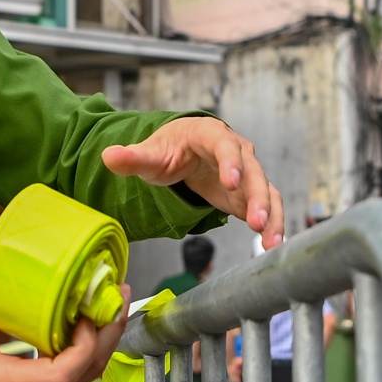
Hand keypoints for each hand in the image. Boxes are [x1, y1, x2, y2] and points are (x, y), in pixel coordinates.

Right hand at [0, 287, 125, 381]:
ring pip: (83, 379)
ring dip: (99, 342)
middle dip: (107, 334)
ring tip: (107, 308)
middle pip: (85, 375)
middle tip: (117, 298)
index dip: (84, 344)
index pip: (62, 374)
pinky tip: (87, 329)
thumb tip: (22, 268)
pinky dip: (84, 354)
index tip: (86, 315)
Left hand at [103, 117, 283, 248]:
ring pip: (267, 192)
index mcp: (210, 135)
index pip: (224, 145)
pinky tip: (272, 246)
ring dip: (271, 216)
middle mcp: (237, 151)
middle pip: (253, 172)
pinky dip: (272, 225)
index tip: (230, 182)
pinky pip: (267, 208)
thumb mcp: (150, 155)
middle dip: (258, 197)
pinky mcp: (250, 194)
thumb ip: (132, 158)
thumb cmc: (169, 149)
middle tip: (257, 221)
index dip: (230, 162)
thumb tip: (109, 156)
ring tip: (271, 242)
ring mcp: (247, 174)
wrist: (185, 155)